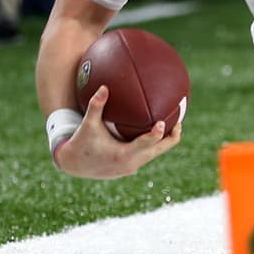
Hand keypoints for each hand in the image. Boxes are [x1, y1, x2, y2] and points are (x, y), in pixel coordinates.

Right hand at [52, 85, 181, 178]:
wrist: (73, 165)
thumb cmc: (81, 142)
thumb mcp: (88, 124)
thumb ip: (96, 105)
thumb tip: (105, 86)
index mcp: (123, 155)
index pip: (146, 144)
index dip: (157, 133)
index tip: (164, 121)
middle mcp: (131, 163)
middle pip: (162, 149)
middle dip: (173, 135)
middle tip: (180, 118)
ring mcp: (133, 167)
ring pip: (157, 152)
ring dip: (166, 139)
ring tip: (176, 121)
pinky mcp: (132, 167)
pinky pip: (150, 154)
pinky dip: (156, 144)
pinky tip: (159, 130)